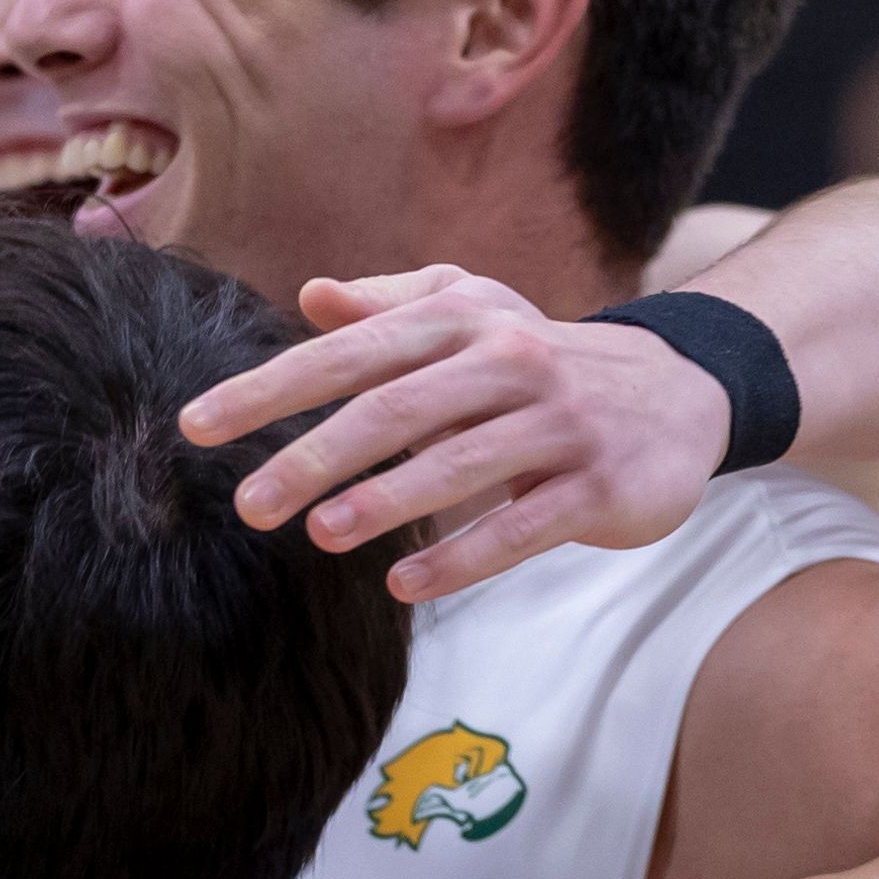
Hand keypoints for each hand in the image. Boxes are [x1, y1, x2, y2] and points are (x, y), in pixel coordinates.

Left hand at [182, 268, 730, 603]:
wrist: (681, 392)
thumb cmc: (543, 360)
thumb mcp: (476, 315)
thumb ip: (390, 308)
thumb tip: (310, 295)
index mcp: (462, 324)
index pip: (351, 353)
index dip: (271, 387)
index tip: (196, 425)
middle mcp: (510, 364)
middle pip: (396, 409)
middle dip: (314, 455)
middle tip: (247, 501)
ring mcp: (560, 425)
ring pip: (461, 465)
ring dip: (386, 502)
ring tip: (319, 534)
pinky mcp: (600, 486)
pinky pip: (524, 526)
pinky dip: (463, 557)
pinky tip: (404, 583)